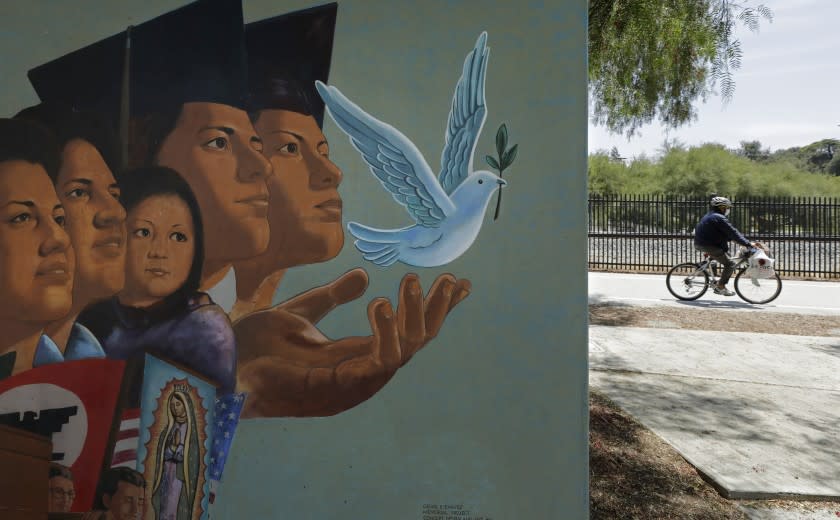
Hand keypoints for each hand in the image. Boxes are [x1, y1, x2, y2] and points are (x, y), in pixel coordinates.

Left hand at [234, 269, 469, 417]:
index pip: (406, 332)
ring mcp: (351, 384)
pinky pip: (374, 363)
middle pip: (414, 343)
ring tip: (414, 282)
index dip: (433, 309)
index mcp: (355, 354)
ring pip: (402, 353)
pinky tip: (382, 303)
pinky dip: (384, 335)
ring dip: (414, 318)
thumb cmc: (253, 346)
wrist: (217, 364)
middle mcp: (360, 372)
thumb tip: (363, 275)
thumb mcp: (300, 313)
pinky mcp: (336, 390)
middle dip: (435, 312)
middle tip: (450, 279)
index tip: (458, 283)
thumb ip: (333, 297)